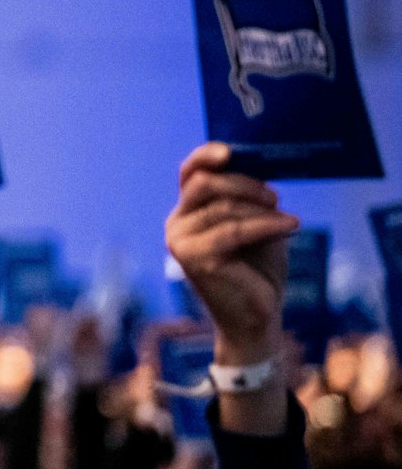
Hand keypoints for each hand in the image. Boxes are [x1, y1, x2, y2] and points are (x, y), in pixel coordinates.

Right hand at [165, 143, 297, 355]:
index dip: (206, 156)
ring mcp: (181, 242)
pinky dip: (266, 225)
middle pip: (204, 183)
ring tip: (287, 220)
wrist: (255, 318)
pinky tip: (291, 225)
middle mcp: (176, 224)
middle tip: (274, 196)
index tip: (231, 151)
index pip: (189, 174)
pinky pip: (234, 230)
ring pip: (223, 207)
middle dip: (244, 183)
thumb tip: (257, 168)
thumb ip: (246, 199)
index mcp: (186, 213)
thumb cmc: (256, 270)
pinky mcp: (195, 260)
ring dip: (261, 210)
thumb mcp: (254, 225)